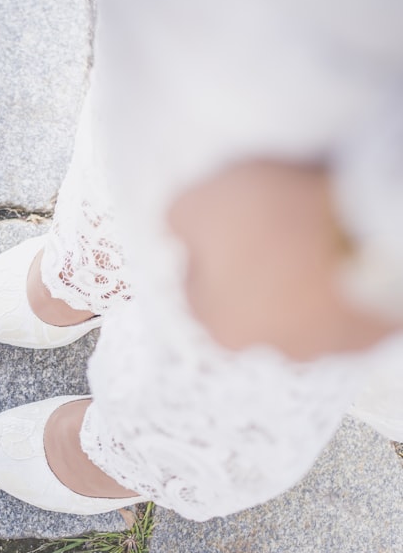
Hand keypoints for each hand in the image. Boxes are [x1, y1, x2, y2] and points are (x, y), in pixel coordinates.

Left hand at [167, 160, 400, 360]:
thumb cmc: (276, 217)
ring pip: (304, 307)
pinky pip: (351, 302)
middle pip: (253, 303)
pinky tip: (348, 244)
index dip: (206, 250)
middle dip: (256, 267)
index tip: (223, 223)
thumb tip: (176, 230)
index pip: (198, 290)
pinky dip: (347, 278)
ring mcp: (332, 343)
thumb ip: (177, 222)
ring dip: (303, 276)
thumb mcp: (198, 202)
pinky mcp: (376, 329)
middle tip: (271, 223)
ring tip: (314, 231)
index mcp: (223, 329)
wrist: (374, 224)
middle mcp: (275, 349)